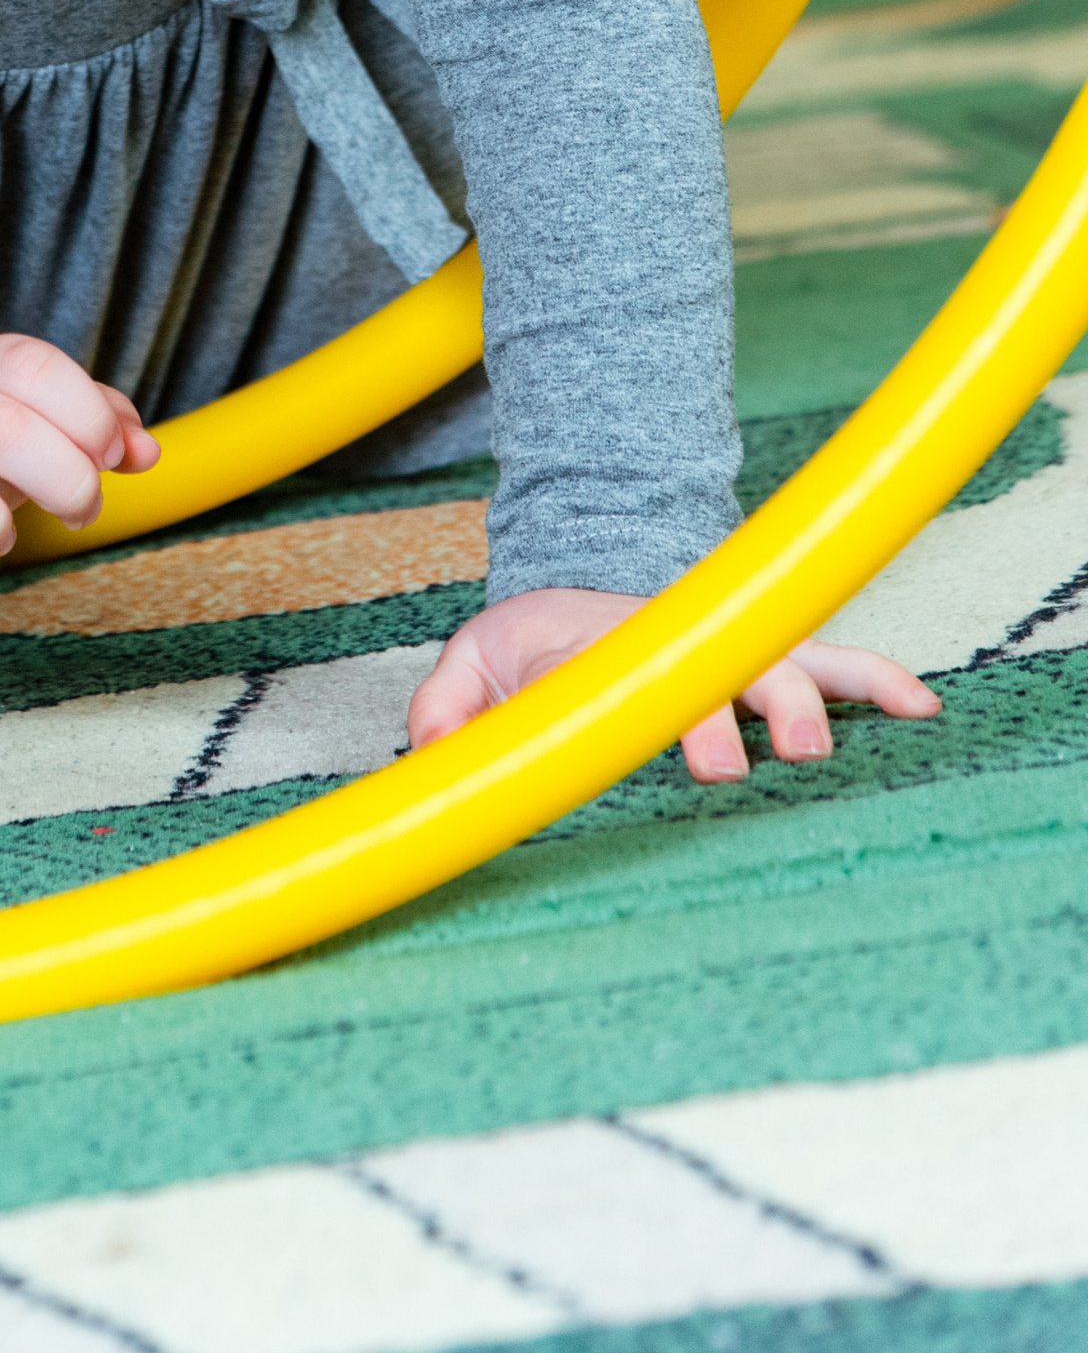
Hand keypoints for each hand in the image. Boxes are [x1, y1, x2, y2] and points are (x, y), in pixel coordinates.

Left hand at [407, 583, 940, 783]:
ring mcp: (732, 651)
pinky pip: (835, 662)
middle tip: (764, 760)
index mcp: (617, 654)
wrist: (586, 586)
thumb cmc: (537, 645)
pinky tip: (923, 707)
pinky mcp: (768, 661)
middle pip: (732, 673)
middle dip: (755, 709)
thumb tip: (429, 754)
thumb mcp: (479, 661)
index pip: (651, 684)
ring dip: (822, 696)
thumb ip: (449, 705)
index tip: (713, 765)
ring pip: (790, 663)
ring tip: (844, 743)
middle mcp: (686, 651)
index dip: (683, 720)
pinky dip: (877, 680)